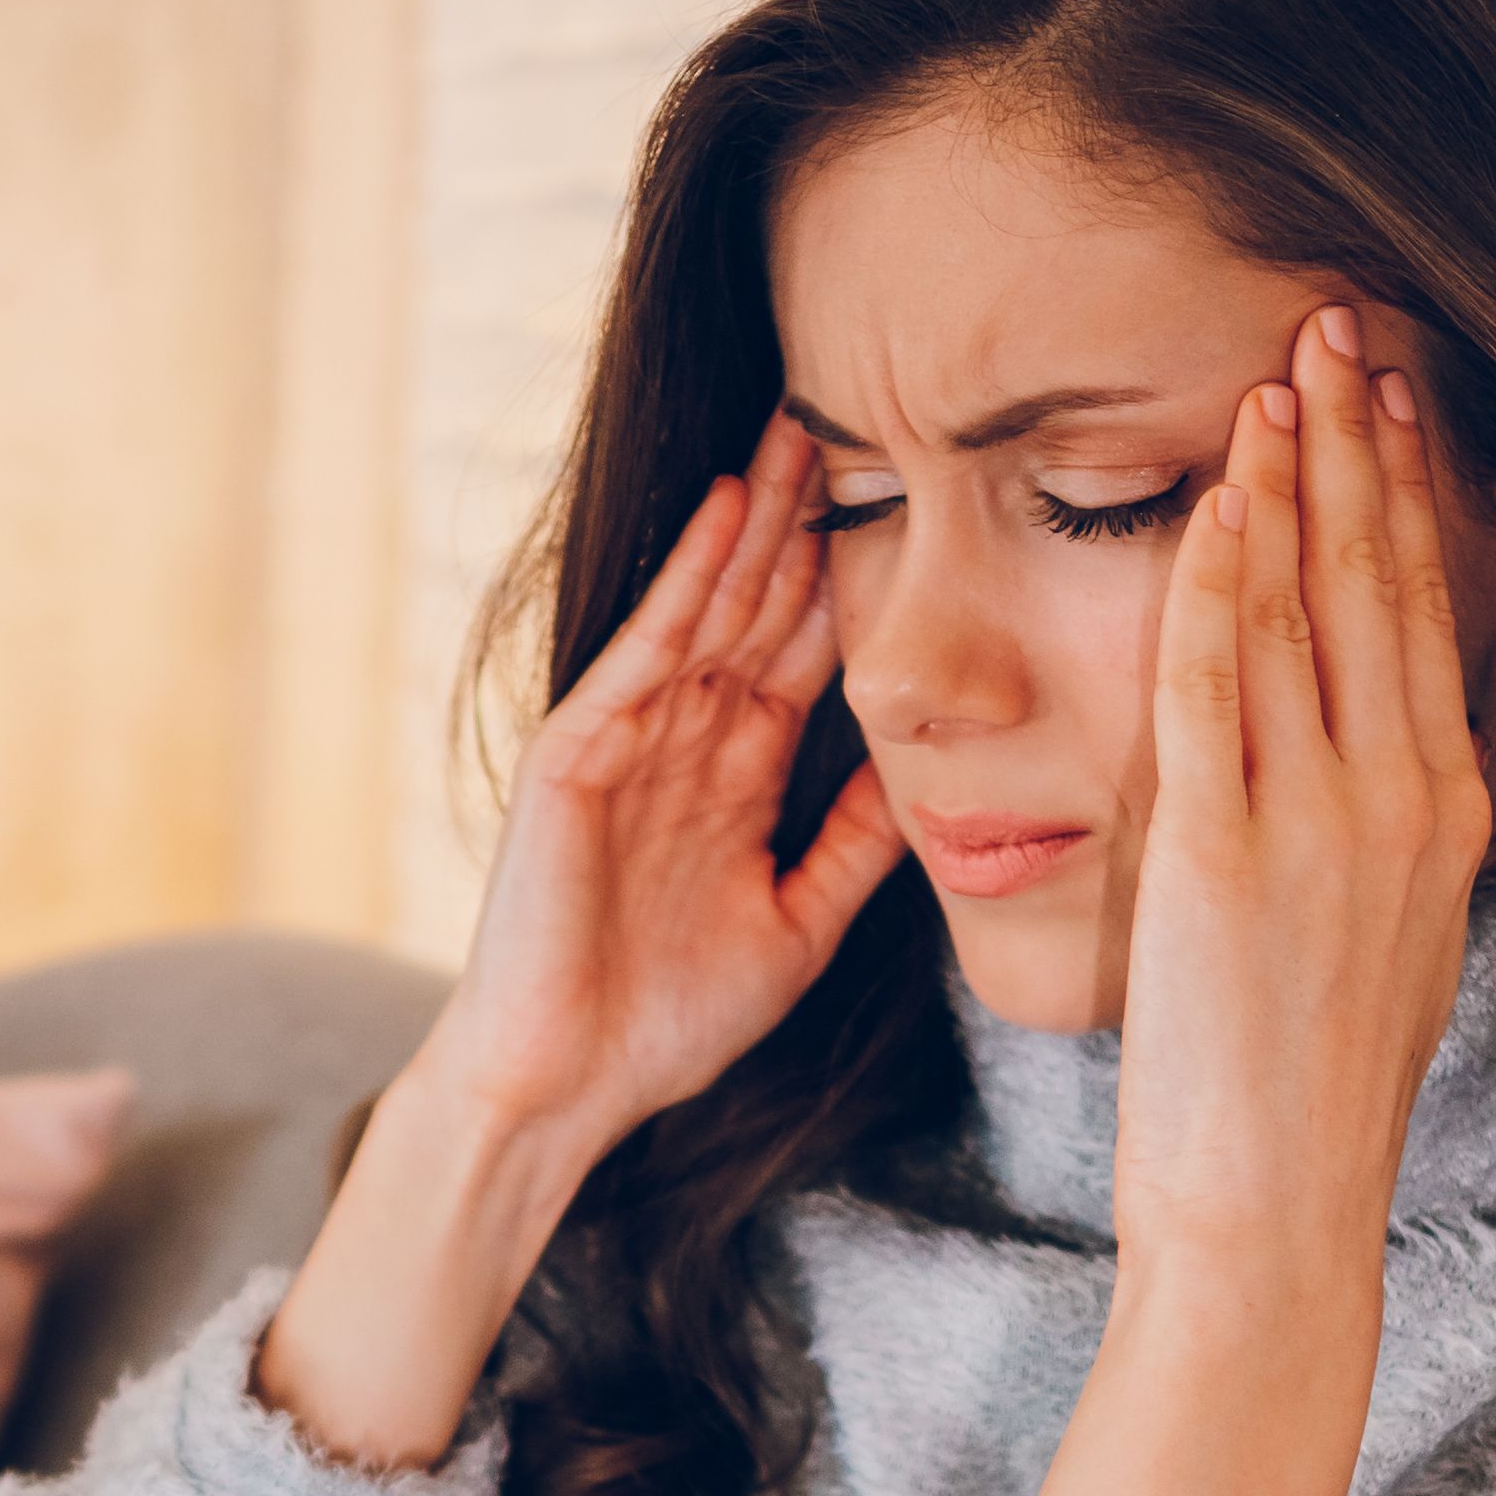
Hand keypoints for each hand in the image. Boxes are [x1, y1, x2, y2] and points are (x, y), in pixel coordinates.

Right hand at [255, 422, 907, 1469]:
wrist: (565, 1088)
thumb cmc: (663, 1026)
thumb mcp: (798, 925)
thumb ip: (855, 849)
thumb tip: (931, 780)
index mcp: (732, 779)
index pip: (803, 653)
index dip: (856, 578)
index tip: (918, 502)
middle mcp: (680, 742)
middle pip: (758, 604)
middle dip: (807, 515)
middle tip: (864, 408)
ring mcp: (625, 740)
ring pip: (708, 605)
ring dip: (756, 517)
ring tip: (804, 424)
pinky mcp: (577, 752)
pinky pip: (645, 646)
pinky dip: (686, 577)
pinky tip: (729, 507)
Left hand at [1116, 305, 1494, 1270]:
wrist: (1276, 1214)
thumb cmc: (1312, 1098)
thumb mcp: (1397, 943)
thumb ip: (1399, 838)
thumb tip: (1409, 767)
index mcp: (1448, 816)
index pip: (1431, 612)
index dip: (1413, 491)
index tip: (1399, 394)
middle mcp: (1401, 801)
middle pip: (1383, 581)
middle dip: (1364, 443)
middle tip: (1345, 320)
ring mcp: (1316, 824)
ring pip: (1303, 609)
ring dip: (1289, 480)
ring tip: (1281, 373)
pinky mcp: (1218, 855)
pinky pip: (1213, 686)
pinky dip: (1211, 580)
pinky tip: (1208, 498)